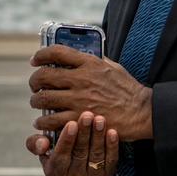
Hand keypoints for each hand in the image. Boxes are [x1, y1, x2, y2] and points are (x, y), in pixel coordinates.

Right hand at [26, 111, 118, 175]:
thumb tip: (42, 142)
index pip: (60, 157)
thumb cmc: (57, 150)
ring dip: (98, 136)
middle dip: (84, 133)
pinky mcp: (106, 174)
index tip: (71, 123)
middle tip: (87, 115)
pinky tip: (112, 132)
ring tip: (100, 119)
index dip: (66, 141)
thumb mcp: (43, 149)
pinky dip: (112, 146)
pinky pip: (111, 160)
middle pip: (80, 154)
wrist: (77, 165)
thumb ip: (36, 144)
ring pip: (96, 155)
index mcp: (55, 172)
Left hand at [29, 45, 152, 141]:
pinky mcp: (80, 119)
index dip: (41, 55)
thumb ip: (95, 61)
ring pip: (44, 99)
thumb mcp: (113, 66)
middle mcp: (81, 79)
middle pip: (44, 76)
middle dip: (34, 81)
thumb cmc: (128, 89)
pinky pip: (52, 120)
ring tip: (36, 104)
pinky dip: (43, 122)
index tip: (35, 60)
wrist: (142, 111)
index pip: (56, 52)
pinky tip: (42, 123)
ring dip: (36, 102)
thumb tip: (80, 55)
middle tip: (34, 86)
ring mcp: (79, 100)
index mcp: (89, 63)